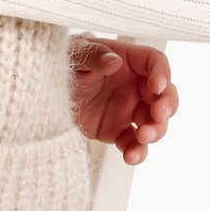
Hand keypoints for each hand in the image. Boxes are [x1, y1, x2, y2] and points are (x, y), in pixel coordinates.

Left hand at [70, 38, 177, 165]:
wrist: (42, 93)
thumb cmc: (63, 65)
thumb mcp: (75, 54)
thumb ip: (94, 56)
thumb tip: (114, 61)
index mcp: (127, 61)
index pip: (155, 62)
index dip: (162, 73)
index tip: (158, 86)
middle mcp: (132, 86)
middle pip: (163, 95)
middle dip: (167, 106)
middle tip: (159, 115)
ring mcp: (127, 110)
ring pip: (153, 122)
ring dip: (155, 131)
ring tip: (143, 137)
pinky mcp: (117, 131)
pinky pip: (133, 143)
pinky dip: (136, 152)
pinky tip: (131, 156)